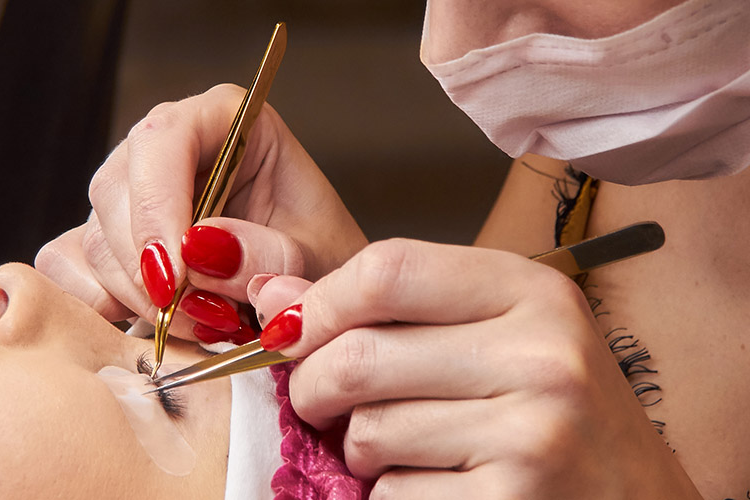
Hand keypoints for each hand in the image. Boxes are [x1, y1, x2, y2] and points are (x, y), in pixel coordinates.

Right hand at [36, 84, 365, 338]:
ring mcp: (136, 192)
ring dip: (137, 296)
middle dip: (151, 270)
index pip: (164, 138)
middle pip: (116, 190)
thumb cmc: (322, 257)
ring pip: (93, 236)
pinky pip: (69, 263)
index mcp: (228, 121)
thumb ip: (267, 252)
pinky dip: (100, 302)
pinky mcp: (114, 238)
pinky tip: (151, 322)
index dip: (158, 207)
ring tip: (203, 324)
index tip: (175, 279)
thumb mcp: (316, 255)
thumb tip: (197, 253)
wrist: (315, 286)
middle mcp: (172, 147)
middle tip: (202, 318)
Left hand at [253, 239, 701, 497]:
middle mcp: (540, 356)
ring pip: (367, 432)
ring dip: (359, 447)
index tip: (291, 327)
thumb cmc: (555, 410)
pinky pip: (390, 494)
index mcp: (531, 292)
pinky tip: (435, 483)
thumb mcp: (496, 332)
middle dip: (313, 385)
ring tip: (404, 445)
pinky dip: (391, 492)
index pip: (386, 269)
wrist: (631, 496)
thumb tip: (275, 291)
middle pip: (358, 355)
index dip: (317, 302)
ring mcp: (529, 436)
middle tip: (320, 399)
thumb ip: (390, 308)